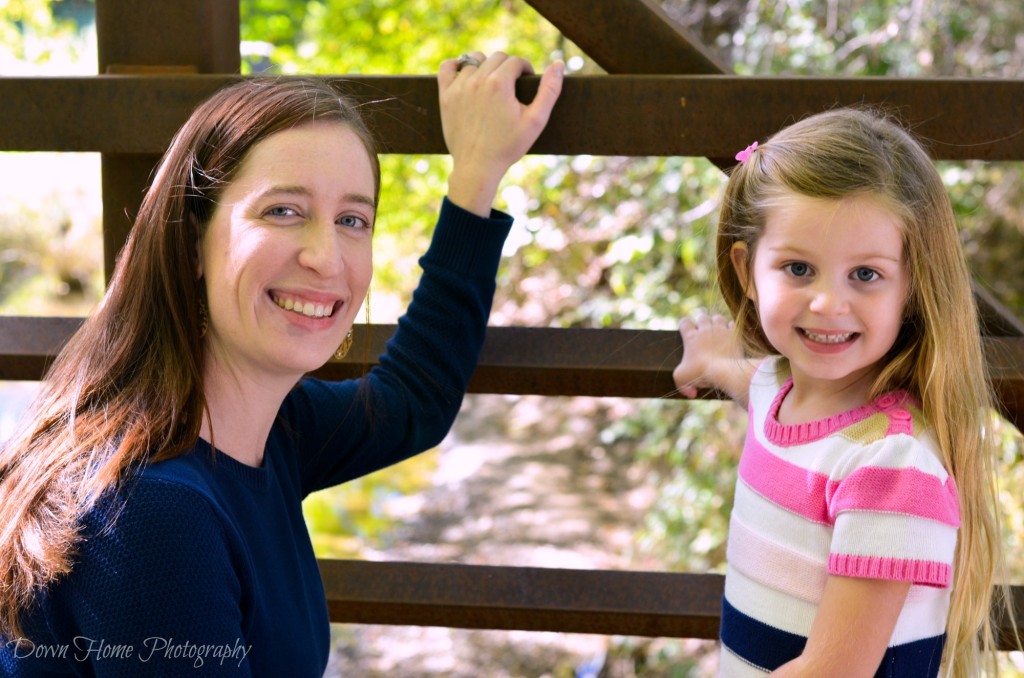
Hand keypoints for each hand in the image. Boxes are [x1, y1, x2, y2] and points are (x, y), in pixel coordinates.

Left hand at [437, 51, 562, 215]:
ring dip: (485, 66)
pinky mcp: (445, 96)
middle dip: (507, 67)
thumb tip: (559, 65)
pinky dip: (456, 65)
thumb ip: (549, 91)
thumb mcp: (535, 121)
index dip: (525, 69)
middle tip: (511, 86)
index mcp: (500, 84)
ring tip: (491, 83)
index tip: (526, 82)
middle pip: (497, 57)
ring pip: (474, 60)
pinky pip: (447, 67)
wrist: (477, 167)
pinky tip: (465, 74)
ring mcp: (459, 87)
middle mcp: (477, 80)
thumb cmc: (508, 146)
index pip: (516, 60)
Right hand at [672, 310, 747, 401]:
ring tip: (717, 333)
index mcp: (691, 337)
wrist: (724, 371)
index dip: (685, 326)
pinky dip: (730, 329)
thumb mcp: (682, 378)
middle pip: (702, 317)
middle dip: (702, 323)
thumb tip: (690, 393)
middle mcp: (705, 330)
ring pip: (717, 318)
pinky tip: (730, 337)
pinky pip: (732, 324)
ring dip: (716, 323)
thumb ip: (681, 384)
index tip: (687, 334)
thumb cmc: (700, 373)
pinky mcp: (734, 334)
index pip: (684, 322)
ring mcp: (721, 330)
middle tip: (703, 335)